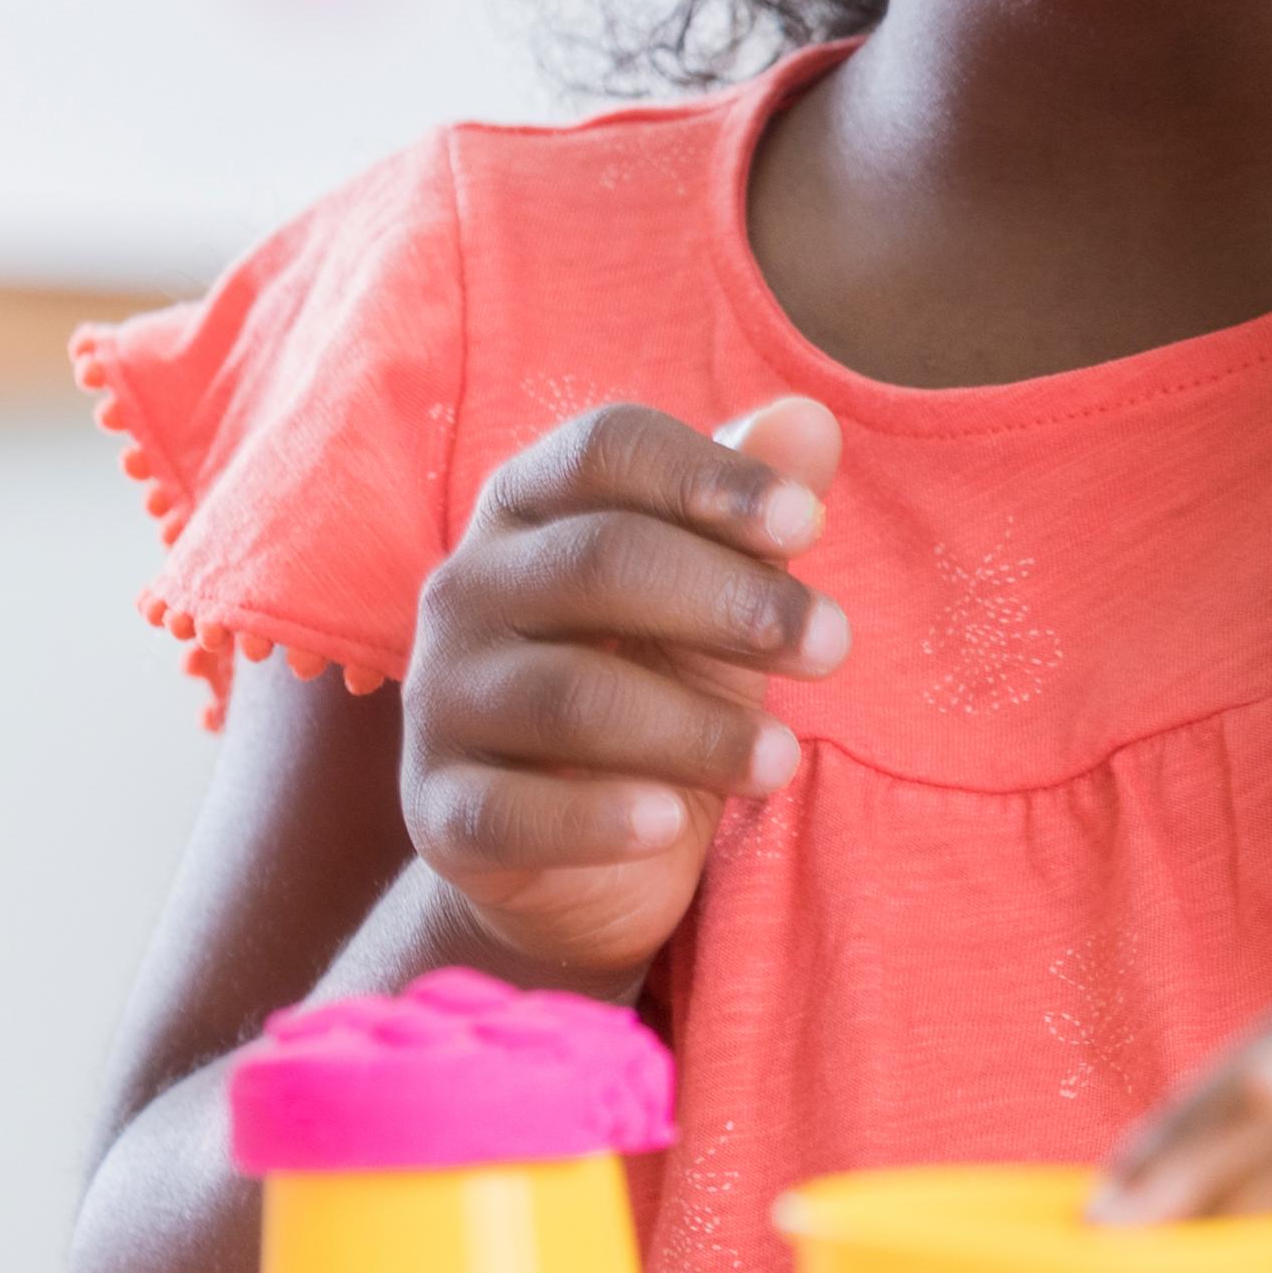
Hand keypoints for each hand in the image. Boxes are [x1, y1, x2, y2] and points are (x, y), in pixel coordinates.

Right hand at [398, 394, 840, 992]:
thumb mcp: (721, 600)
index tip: (810, 524)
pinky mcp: (438, 811)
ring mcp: (441, 699)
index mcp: (531, 504)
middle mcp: (467, 587)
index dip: (709, 476)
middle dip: (729, 600)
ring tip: (783, 759)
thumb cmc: (659, 686)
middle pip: (598, 562)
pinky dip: (596, 820)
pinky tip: (669, 823)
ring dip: (693, 728)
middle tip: (833, 645)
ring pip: (569, 696)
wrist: (581, 853)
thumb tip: (810, 419)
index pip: (608, 449)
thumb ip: (755, 518)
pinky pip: (511, 813)